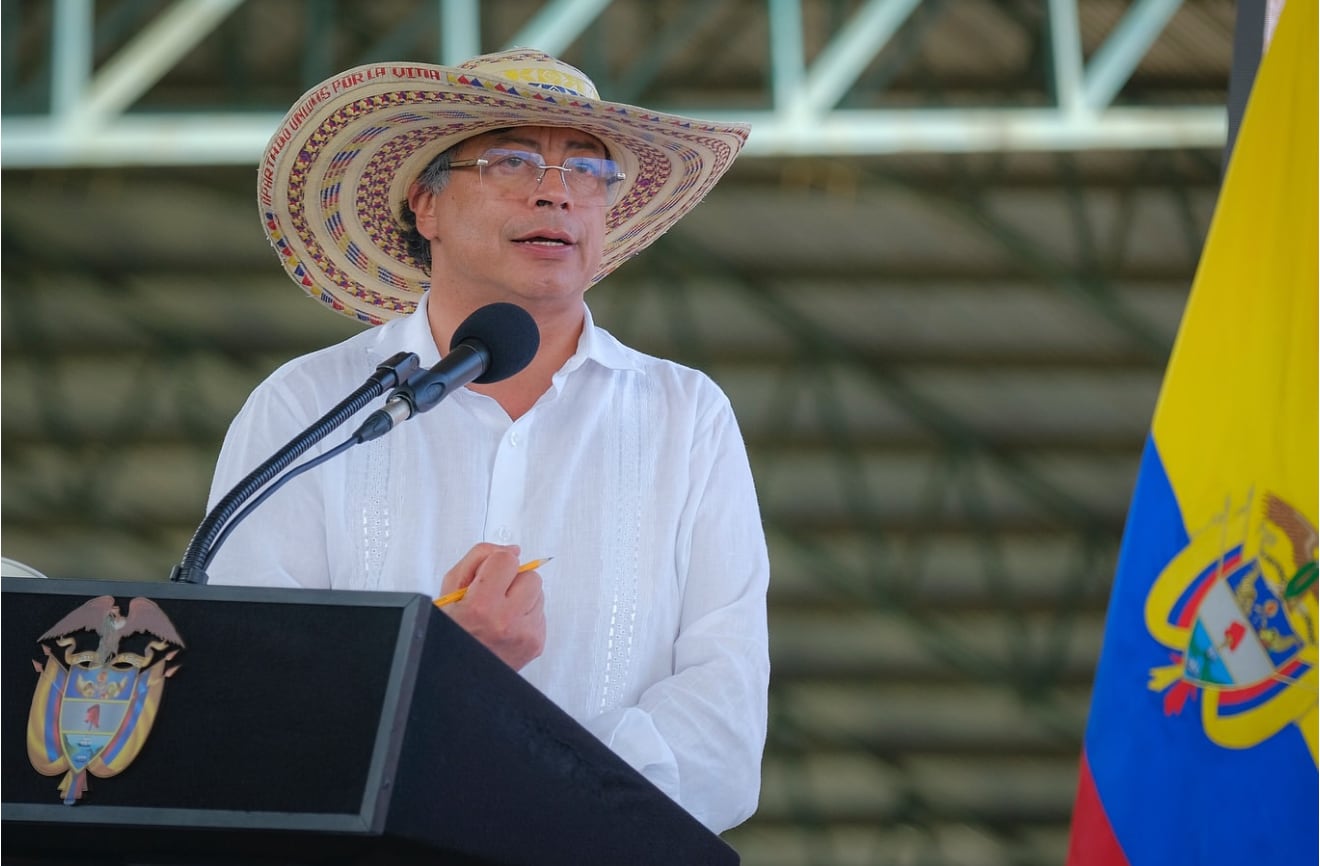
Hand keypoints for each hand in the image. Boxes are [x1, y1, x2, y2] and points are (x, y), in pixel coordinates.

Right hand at [439, 543, 545, 669]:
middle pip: (530, 575)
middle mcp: (507, 622)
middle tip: (493, 595)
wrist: (457, 673)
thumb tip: (512, 549)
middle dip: (512, 580)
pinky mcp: (536, 644)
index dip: (495, 564)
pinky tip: (507, 625)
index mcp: (481, 606)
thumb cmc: (451, 630)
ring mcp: (525, 635)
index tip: (486, 576)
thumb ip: (478, 559)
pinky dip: (526, 615)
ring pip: (538, 593)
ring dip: (521, 598)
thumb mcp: (450, 590)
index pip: (507, 559)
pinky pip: (541, 613)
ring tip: (499, 613)